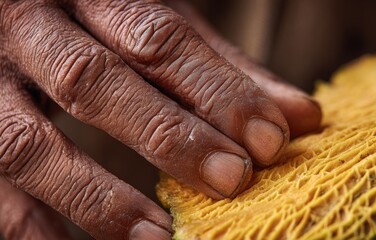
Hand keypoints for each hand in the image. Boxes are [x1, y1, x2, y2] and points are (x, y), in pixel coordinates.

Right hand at [0, 0, 320, 238]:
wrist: (9, 7)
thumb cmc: (99, 19)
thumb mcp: (159, 25)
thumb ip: (222, 72)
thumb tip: (301, 118)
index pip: (158, 38)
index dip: (216, 90)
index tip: (270, 140)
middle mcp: (29, 27)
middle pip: (95, 82)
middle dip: (167, 137)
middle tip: (232, 180)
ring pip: (29, 143)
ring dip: (98, 197)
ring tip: (159, 236)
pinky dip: (35, 230)